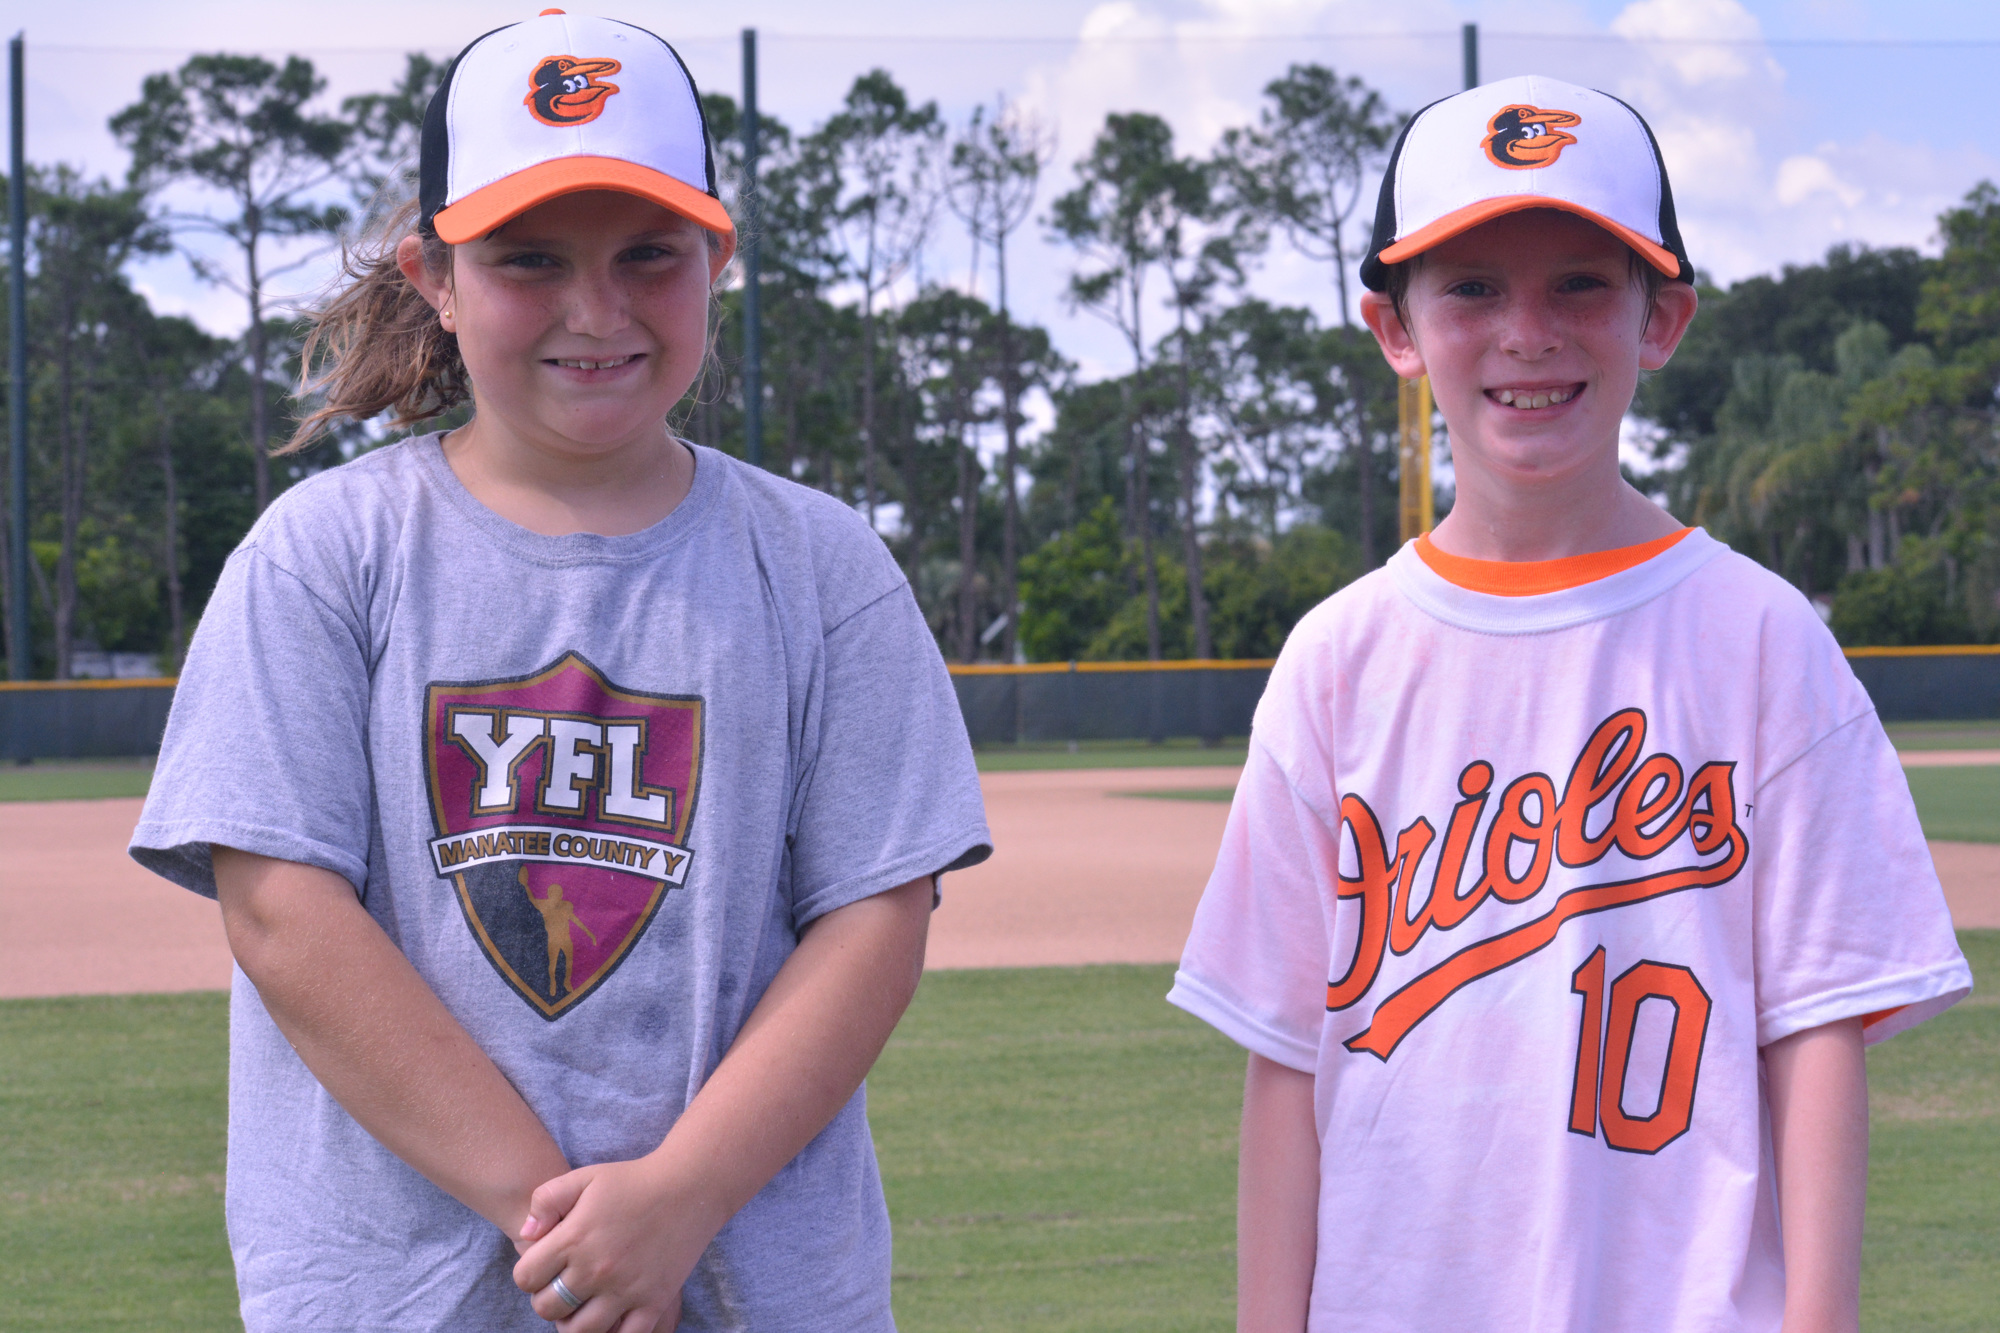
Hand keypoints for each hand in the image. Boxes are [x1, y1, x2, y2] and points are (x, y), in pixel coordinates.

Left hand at [513, 1156, 718, 1331]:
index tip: (544, 1267)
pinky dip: (613, 1332)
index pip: (526, 1278)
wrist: (689, 1186)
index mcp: (574, 1238)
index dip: (529, 1274)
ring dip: (574, 1322)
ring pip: (580, 1331)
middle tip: (562, 1286)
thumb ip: (545, 1200)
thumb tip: (527, 1234)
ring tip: (583, 1304)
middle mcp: (596, 1269)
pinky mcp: (653, 1302)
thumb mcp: (584, 1177)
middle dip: (547, 1300)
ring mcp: (626, 1289)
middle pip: (547, 1309)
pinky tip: (611, 1316)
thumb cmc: (633, 1181)